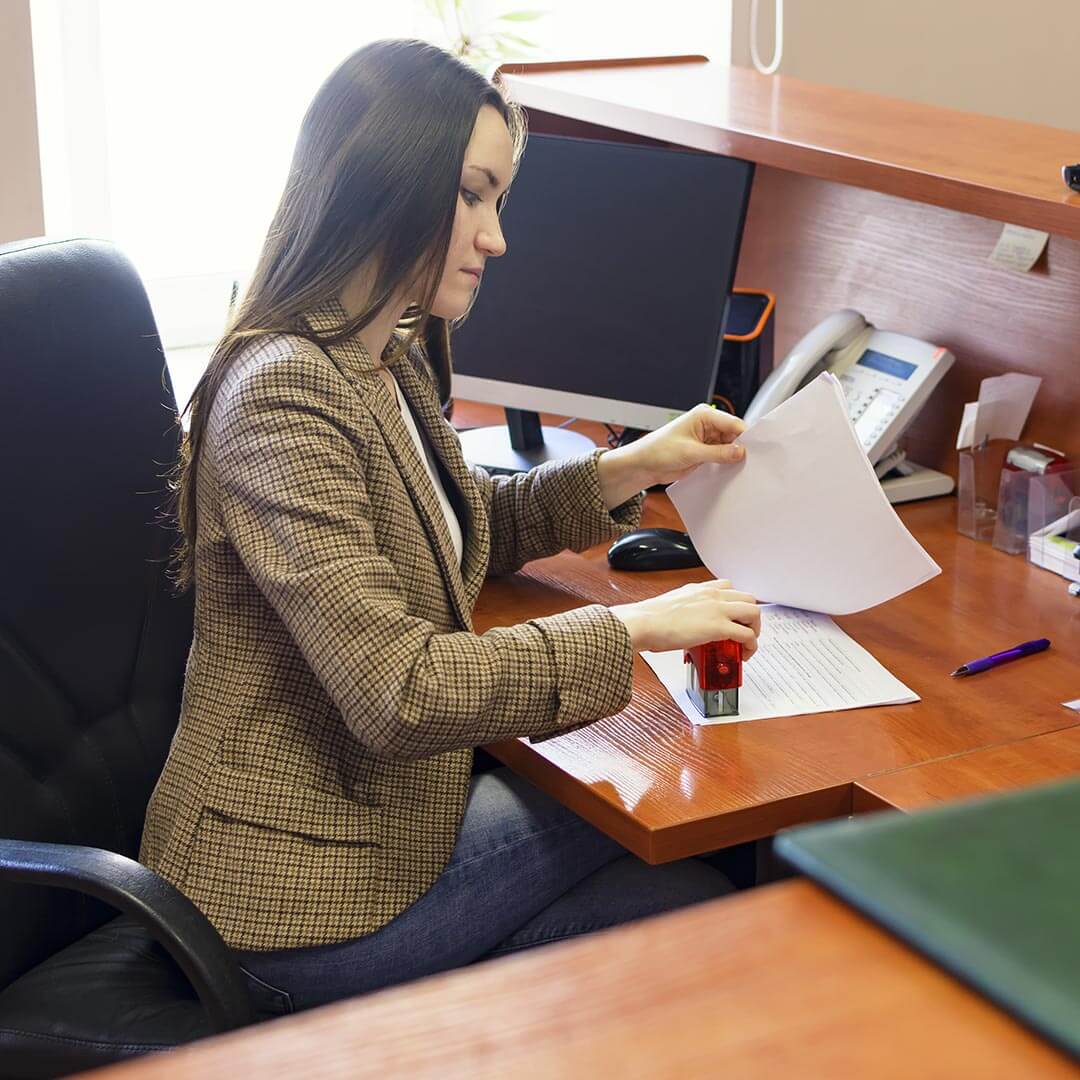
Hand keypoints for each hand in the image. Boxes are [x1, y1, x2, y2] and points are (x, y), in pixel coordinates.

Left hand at [597, 405, 745, 507]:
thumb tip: (740, 452)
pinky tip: (729, 472)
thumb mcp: (691, 452)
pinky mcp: (704, 452)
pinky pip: (721, 457)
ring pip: (729, 447)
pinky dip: (725, 464)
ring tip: (739, 469)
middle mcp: (707, 425)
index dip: (745, 437)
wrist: (643, 465)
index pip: (733, 424)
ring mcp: (707, 439)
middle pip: (734, 436)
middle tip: (749, 463)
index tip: (755, 451)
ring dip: (733, 458)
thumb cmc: (658, 450)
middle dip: (740, 449)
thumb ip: (718, 453)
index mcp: (704, 415)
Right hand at [611, 579, 759, 654]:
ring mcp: (718, 609)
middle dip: (750, 616)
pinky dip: (750, 645)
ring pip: (754, 612)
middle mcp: (712, 595)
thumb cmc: (650, 618)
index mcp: (699, 589)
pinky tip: (743, 654)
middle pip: (747, 598)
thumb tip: (685, 625)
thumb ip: (685, 611)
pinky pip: (747, 635)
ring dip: (755, 629)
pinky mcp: (719, 627)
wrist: (644, 622)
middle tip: (744, 631)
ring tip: (746, 644)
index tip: (733, 616)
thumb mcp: (672, 605)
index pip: (729, 588)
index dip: (736, 603)